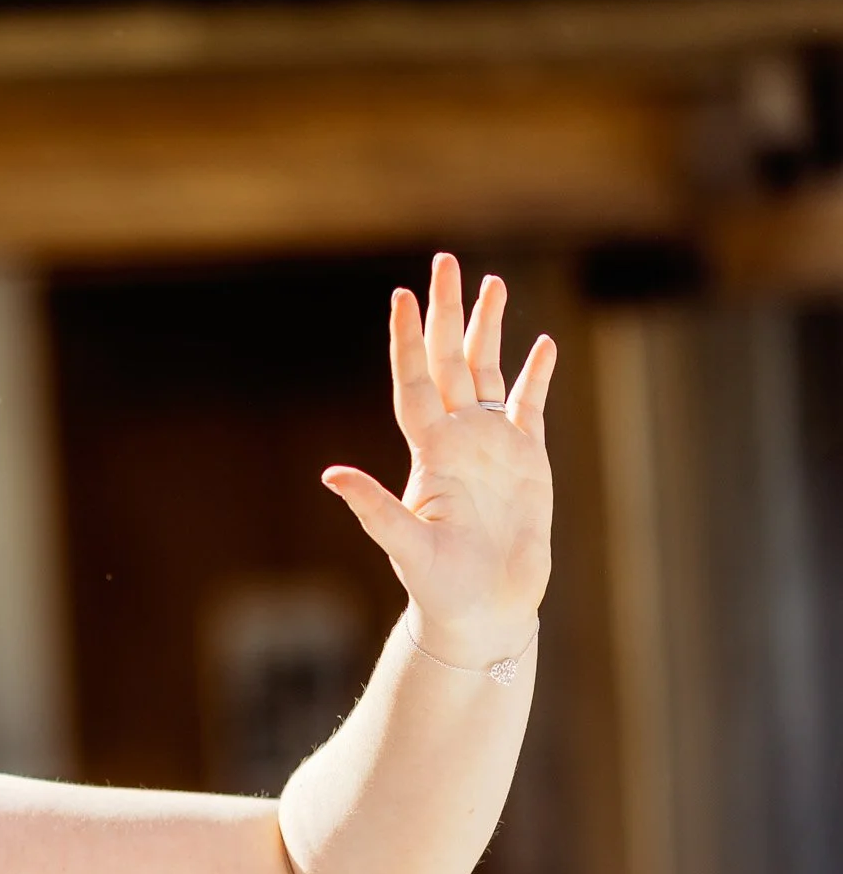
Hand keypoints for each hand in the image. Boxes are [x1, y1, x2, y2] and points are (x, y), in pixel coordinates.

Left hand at [323, 253, 555, 665]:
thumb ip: (373, 508)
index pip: (415, 382)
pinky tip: (541, 344)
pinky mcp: (527, 461)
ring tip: (492, 284)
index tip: (402, 296)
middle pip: (450, 361)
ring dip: (489, 329)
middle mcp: (457, 440)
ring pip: (488, 373)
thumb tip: (332, 475)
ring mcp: (492, 447)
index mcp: (429, 453)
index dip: (409, 341)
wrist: (483, 610)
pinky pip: (530, 407)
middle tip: (444, 262)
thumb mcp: (404, 545)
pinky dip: (535, 376)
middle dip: (448, 312)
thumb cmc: (440, 586)